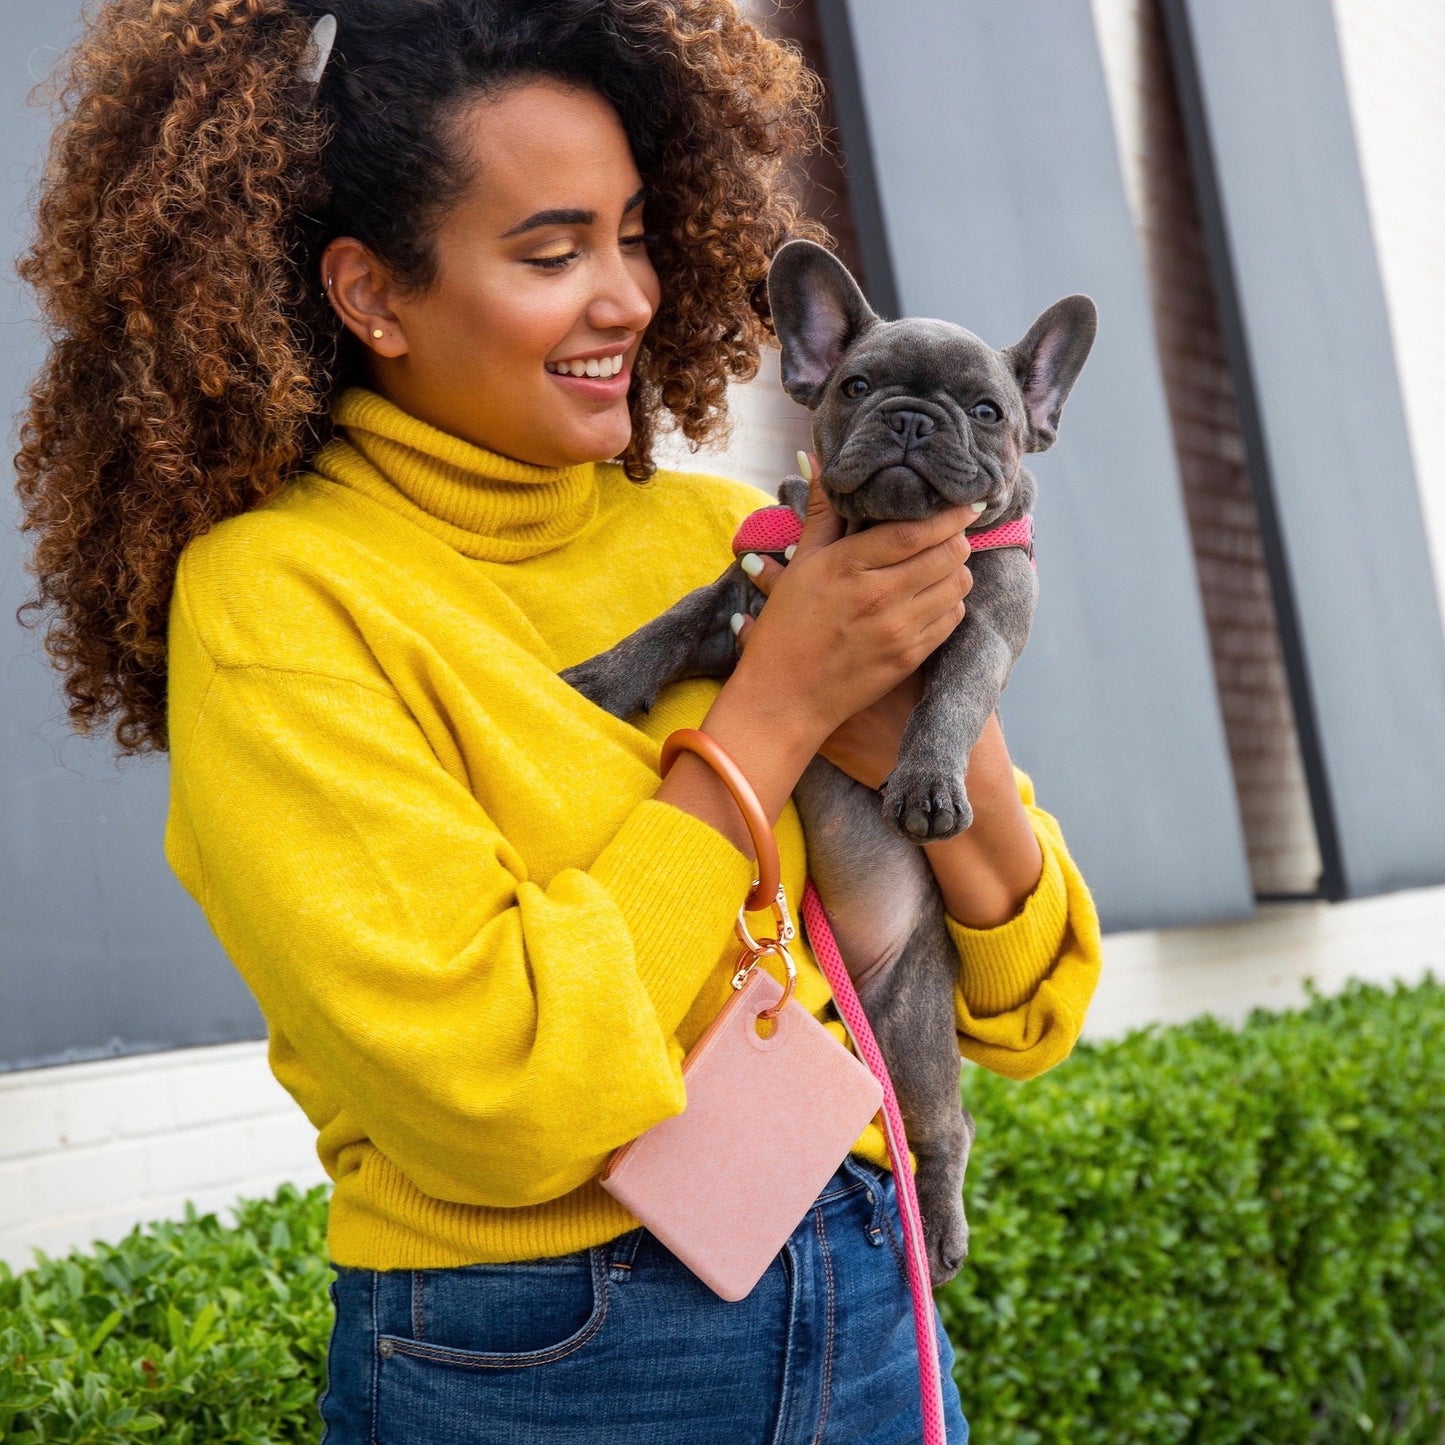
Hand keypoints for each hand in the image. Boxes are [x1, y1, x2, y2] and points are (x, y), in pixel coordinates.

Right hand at [731, 453, 978, 785]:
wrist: (784, 700)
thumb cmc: (786, 630)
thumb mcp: (799, 565)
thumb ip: (819, 512)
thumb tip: (813, 457)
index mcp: (849, 568)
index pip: (917, 531)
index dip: (949, 513)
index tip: (963, 499)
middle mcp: (880, 598)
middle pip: (949, 554)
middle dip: (956, 536)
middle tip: (949, 530)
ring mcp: (899, 631)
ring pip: (959, 584)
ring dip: (956, 568)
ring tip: (940, 562)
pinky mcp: (911, 658)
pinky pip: (953, 618)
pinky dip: (951, 601)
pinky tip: (932, 596)